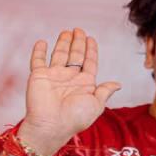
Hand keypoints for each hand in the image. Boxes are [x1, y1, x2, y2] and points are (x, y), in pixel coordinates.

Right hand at [18, 28, 120, 155]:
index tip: (91, 38)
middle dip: (77, 42)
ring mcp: (53, 76)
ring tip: (66, 32)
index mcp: (84, 84)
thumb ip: (105, 92)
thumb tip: (118, 84)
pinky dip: (39, 51)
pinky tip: (42, 42)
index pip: (89, 62)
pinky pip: (38, 61)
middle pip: (75, 55)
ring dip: (63, 43)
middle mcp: (69, 78)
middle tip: (79, 30)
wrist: (51, 126)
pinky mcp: (38, 76)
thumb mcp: (96, 105)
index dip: (91, 50)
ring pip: (59, 55)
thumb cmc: (75, 118)